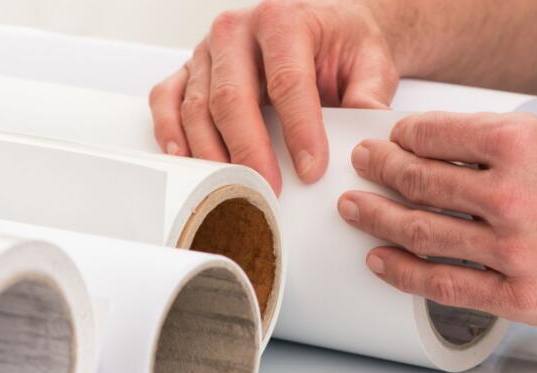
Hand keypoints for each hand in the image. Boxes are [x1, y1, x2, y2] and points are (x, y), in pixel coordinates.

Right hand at [149, 0, 399, 193]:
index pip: (287, 80)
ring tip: (232, 188)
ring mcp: (207, 51)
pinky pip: (166, 100)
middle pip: (233, 98)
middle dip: (250, 151)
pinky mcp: (188, 69)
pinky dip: (169, 132)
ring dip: (212, 153)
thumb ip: (370, 94)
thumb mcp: (370, 63)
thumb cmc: (340, 45)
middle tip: (267, 189)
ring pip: (197, 106)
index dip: (299, 130)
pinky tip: (186, 160)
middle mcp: (237, 31)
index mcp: (283, 20)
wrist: (323, 27)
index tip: (311, 169)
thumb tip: (365, 134)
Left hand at [337, 112, 536, 326]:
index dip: (402, 137)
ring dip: (377, 219)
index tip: (390, 140)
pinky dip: (403, 273)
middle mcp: (512, 198)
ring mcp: (515, 252)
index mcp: (520, 147)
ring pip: (422, 234)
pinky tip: (381, 261)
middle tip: (362, 167)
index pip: (433, 136)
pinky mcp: (521, 297)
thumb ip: (497, 144)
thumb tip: (437, 149)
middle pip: (419, 184)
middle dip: (380, 171)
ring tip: (358, 210)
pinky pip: (445, 286)